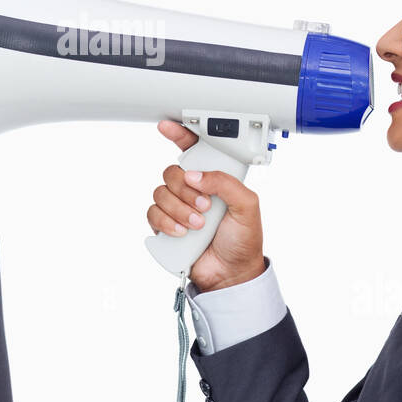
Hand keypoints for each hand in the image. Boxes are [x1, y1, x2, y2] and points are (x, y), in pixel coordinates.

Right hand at [146, 120, 265, 292]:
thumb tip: (196, 176)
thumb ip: (225, 183)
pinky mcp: (166, 226)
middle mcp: (193, 190)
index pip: (193, 149)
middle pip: (172, 172)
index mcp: (213, 179)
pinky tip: (182, 232)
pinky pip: (153, 214)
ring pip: (160, 193)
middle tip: (204, 206)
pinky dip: (167, 222)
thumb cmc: (243, 239)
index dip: (178, 135)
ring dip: (179, 209)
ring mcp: (178, 207)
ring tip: (197, 225)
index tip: (166, 126)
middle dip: (186, 190)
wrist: (231, 274)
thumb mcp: (247, 206)